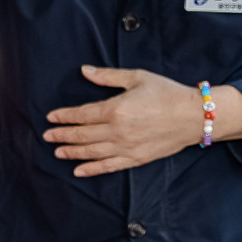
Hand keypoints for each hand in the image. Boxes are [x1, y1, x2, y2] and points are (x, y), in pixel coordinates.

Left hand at [44, 66, 227, 176]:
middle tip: (47, 137)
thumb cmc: (167, 93)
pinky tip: (79, 171)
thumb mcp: (137, 78)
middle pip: (82, 135)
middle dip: (62, 136)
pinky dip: (92, 169)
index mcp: (116, 109)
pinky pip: (109, 166)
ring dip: (72, 153)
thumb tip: (85, 71)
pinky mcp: (136, 158)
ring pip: (92, 152)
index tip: (50, 118)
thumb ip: (108, 77)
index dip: (64, 117)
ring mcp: (126, 147)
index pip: (82, 115)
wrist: (195, 116)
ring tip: (57, 153)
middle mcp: (118, 131)